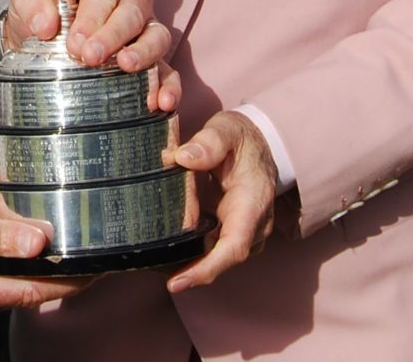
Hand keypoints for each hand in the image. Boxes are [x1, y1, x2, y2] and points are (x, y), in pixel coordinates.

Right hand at [0, 194, 85, 330]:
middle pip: (19, 293)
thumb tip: (41, 242)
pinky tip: (8, 247)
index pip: (32, 293)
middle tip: (86, 250)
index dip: (69, 282)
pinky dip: (0, 268)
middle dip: (52, 274)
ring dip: (24, 269)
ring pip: (0, 289)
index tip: (101, 271)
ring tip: (54, 245)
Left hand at [5, 0, 164, 69]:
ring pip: (157, 35)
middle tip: (91, 57)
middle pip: (133, 11)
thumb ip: (31, 4)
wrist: (41, 34)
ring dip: (145, 53)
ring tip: (127, 67)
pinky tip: (162, 102)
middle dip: (114, 35)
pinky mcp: (153, 60)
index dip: (92, 17)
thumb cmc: (39, 9)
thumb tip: (44, 26)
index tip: (75, 42)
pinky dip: (169, 85)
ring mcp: (145, 29)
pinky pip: (169, 70)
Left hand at [166, 112, 277, 293]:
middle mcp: (253, 225)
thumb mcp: (227, 130)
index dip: (207, 269)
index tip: (178, 282)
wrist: (260, 143)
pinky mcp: (231, 230)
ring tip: (152, 263)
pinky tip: (165, 249)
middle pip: (222, 259)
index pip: (234, 246)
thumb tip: (181, 158)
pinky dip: (190, 251)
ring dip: (188, 262)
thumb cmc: (242, 138)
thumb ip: (209, 142)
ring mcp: (244, 231)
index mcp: (253, 203)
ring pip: (215, 256)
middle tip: (152, 271)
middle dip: (190, 271)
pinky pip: (212, 248)